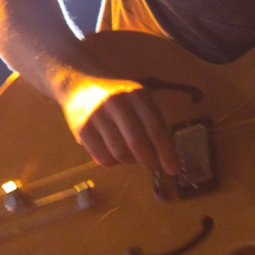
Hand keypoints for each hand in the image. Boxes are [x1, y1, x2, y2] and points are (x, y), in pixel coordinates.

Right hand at [59, 76, 180, 174]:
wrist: (80, 84)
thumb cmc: (118, 96)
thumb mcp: (139, 99)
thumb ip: (153, 121)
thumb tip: (167, 154)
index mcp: (137, 95)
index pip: (155, 128)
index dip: (166, 152)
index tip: (173, 169)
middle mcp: (117, 103)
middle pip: (137, 143)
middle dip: (150, 161)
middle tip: (154, 168)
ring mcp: (97, 116)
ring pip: (120, 153)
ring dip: (131, 161)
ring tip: (132, 156)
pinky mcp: (82, 130)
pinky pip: (102, 158)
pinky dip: (113, 162)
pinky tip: (115, 154)